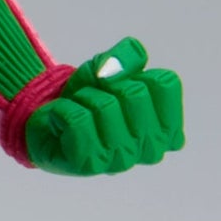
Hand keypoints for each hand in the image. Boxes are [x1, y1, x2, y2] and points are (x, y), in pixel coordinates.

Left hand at [24, 37, 184, 175]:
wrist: (50, 123)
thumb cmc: (90, 99)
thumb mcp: (111, 67)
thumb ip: (126, 57)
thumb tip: (112, 70)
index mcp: (169, 128)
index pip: (165, 83)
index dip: (135, 74)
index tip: (119, 88)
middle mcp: (152, 149)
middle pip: (135, 93)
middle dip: (106, 87)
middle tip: (94, 101)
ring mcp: (123, 161)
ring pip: (105, 106)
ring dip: (83, 98)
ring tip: (80, 112)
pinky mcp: (91, 164)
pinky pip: (78, 119)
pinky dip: (64, 110)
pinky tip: (63, 123)